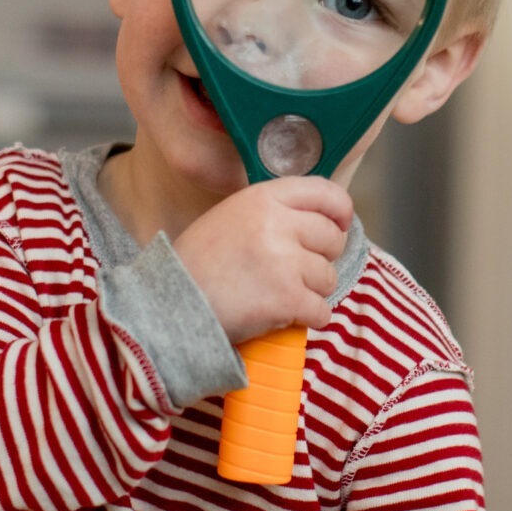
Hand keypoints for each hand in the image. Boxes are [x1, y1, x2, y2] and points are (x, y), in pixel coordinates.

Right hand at [173, 177, 351, 345]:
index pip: (324, 192)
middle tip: (294, 271)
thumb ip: (271, 212)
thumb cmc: (198, 265)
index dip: (339, 211)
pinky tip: (283, 316)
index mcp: (261, 198)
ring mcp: (284, 261)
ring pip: (329, 278)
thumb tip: (320, 218)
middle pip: (332, 238)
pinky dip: (307, 318)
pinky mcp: (287, 298)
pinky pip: (322, 310)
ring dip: (311, 291)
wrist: (172, 306)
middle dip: (321, 258)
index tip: (339, 225)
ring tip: (278, 294)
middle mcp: (277, 223)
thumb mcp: (229, 217)